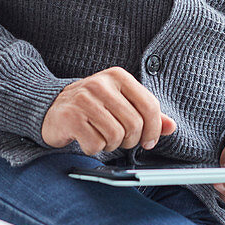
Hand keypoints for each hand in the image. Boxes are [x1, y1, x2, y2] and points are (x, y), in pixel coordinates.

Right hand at [41, 66, 176, 155]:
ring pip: (116, 136)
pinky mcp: (70, 117)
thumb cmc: (92, 106)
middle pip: (134, 124)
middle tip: (120, 139)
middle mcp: (101, 83)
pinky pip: (96, 144)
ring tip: (101, 136)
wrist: (53, 107)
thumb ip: (147, 113)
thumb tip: (171, 126)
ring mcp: (84, 99)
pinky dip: (94, 148)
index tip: (148, 141)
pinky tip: (86, 138)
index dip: (153, 129)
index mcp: (118, 76)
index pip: (149, 105)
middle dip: (130, 140)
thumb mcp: (121, 102)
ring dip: (111, 145)